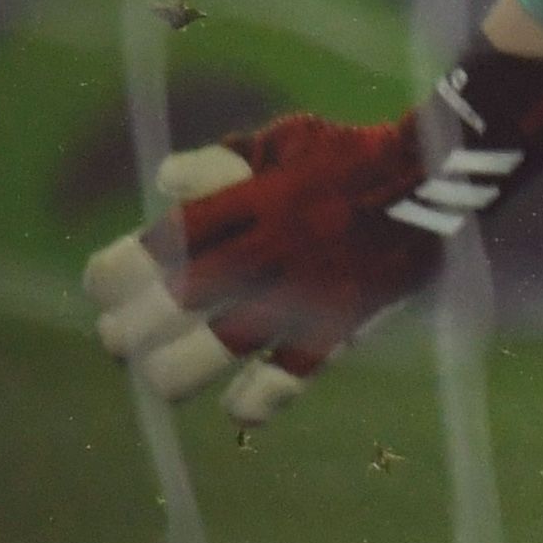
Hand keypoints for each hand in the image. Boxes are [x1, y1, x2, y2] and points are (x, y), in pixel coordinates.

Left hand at [83, 47, 542, 424]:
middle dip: (128, 331)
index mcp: (246, 202)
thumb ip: (221, 162)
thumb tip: (165, 184)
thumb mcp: (286, 138)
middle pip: (169, 307)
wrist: (438, 174)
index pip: (155, 249)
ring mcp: (304, 292)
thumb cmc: (350, 155)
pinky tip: (236, 404)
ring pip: (212, 352)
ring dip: (172, 372)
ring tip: (161, 374)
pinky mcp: (341, 325)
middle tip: (121, 338)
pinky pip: (286, 380)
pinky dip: (253, 401)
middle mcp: (265, 249)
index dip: (112, 276)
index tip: (105, 285)